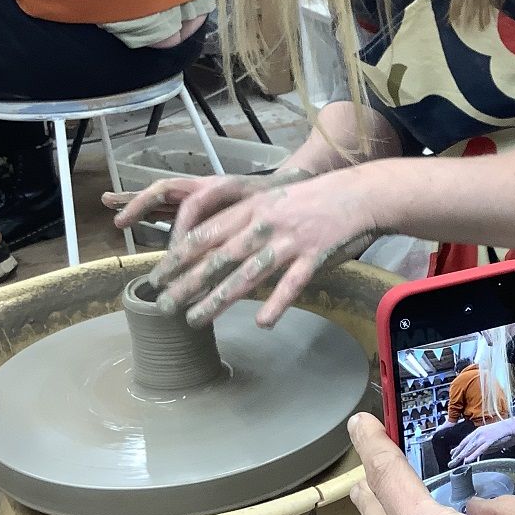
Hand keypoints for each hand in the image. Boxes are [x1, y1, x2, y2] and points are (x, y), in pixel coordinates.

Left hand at [142, 167, 383, 327]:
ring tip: (196, 319)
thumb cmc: (313, 198)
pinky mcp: (315, 254)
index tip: (157, 278)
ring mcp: (289, 239)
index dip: (178, 258)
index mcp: (250, 209)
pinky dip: (277, 303)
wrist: (358, 192)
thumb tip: (214, 247)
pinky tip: (262, 322)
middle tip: (163, 306)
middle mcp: (264, 224)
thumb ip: (245, 221)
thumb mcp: (272, 200)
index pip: (205, 235)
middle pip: (218, 257)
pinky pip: (292, 283)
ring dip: (219, 298)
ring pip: (248, 273)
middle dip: (187, 283)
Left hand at [448, 413, 514, 465]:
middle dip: (456, 455)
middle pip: (465, 445)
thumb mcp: (488, 439)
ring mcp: (483, 436)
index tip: (452, 454)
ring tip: (455, 462)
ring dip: (462, 456)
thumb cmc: (501, 433)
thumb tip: (476, 452)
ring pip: (470, 448)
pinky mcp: (489, 440)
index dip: (458, 448)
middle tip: (450, 463)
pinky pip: (479, 449)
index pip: (465, 441)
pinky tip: (468, 460)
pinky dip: (473, 455)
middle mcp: (478, 433)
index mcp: (477, 431)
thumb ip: (481, 445)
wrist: (511, 427)